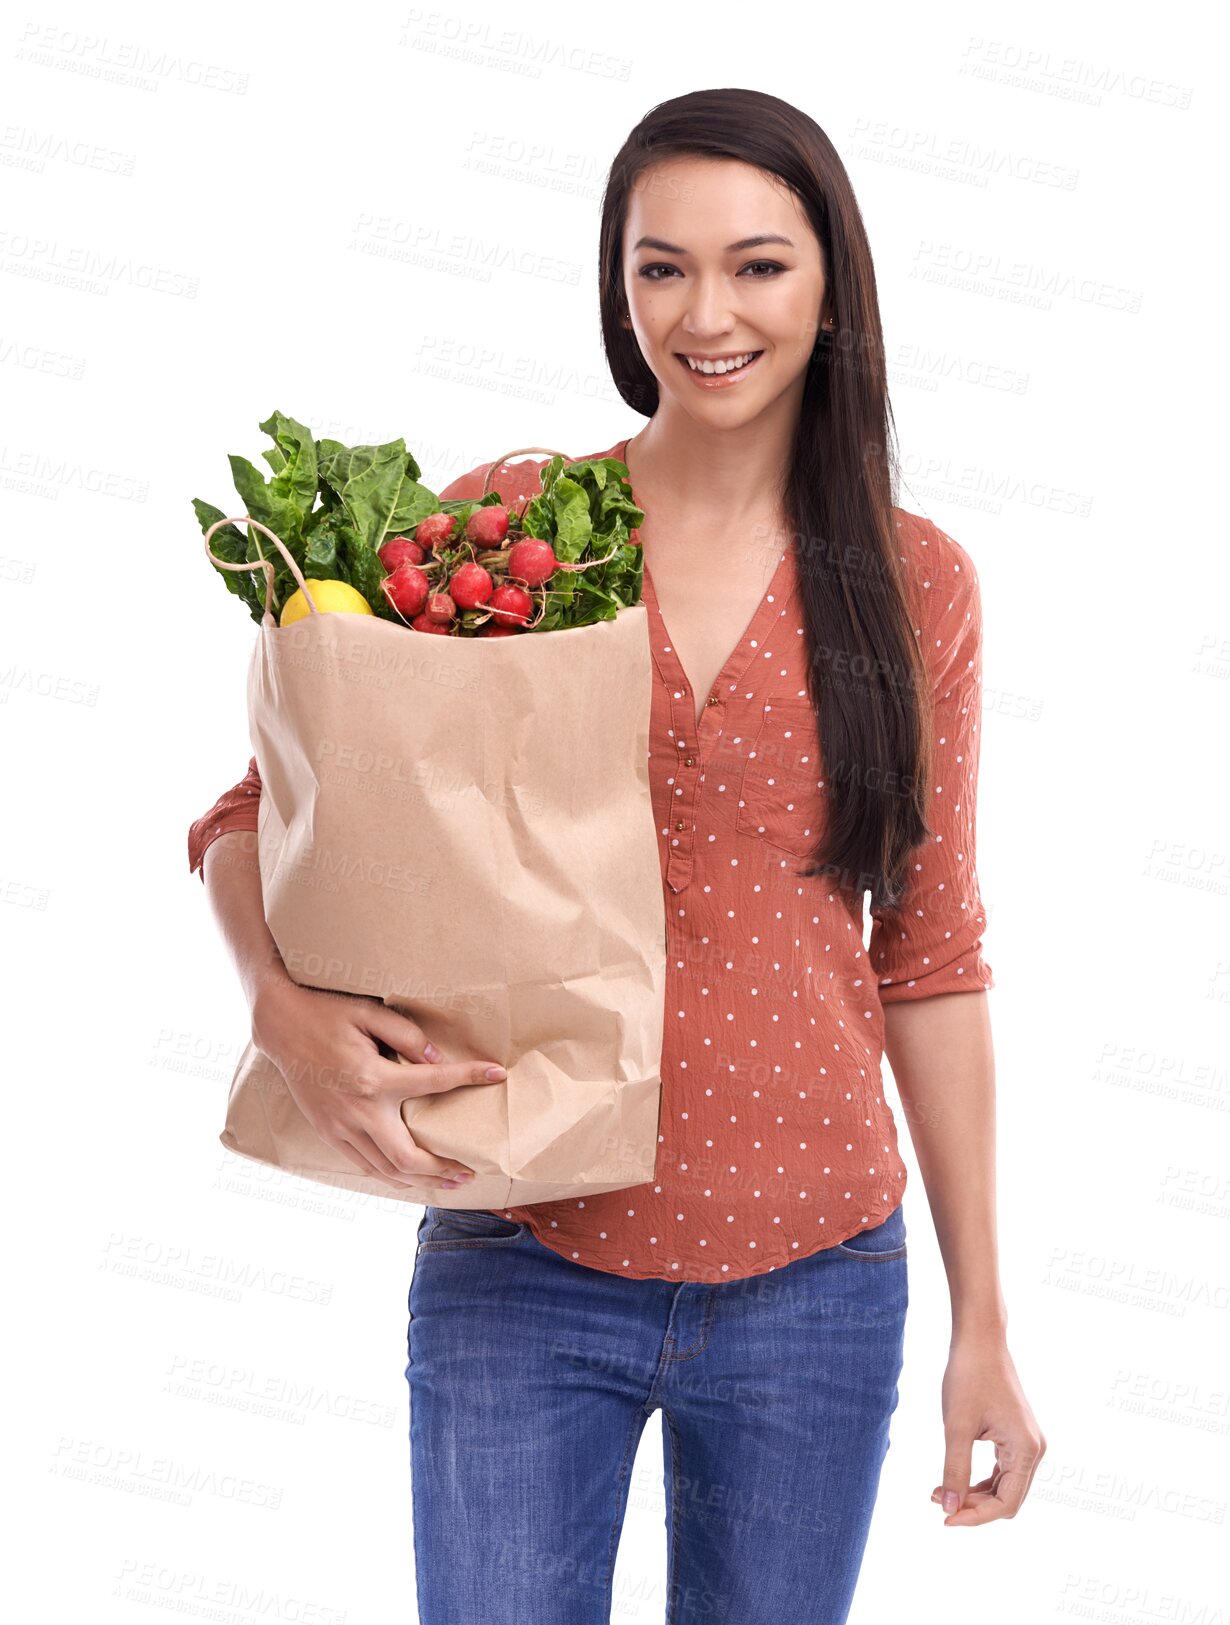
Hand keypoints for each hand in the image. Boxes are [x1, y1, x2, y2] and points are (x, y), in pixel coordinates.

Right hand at [251, 976, 506, 1191]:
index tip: (497, 1074)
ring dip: (419, 1180)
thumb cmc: (326, 1013)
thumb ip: (406, 1035)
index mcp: (374, 1077)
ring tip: (448, 1181)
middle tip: (469, 1171)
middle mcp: (358, 1111)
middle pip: (408, 1157)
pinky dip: (389, 1175)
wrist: (280, 1026)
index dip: (470, 1077)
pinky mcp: (327, 1132)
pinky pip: (362, 1164)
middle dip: (442, 1169)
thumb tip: (436, 1059)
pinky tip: (407, 1176)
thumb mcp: (368, 1012)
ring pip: (385, 1170)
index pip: (434, 1083)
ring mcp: (340, 1127)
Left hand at [931, 1330, 1046, 1525]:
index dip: (976, 1517)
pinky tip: (954, 1480)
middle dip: (974, 1507)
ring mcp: (1027, 1443)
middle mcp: (1034, 1450)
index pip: (1006, 1504)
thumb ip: (954, 1471)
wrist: (980, 1339)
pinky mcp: (1016, 1436)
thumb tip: (949, 1509)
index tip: (945, 1519)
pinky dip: (980, 1480)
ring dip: (975, 1495)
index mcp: (1026, 1449)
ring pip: (1004, 1487)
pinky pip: (1002, 1471)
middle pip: (1008, 1499)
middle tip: (938, 1503)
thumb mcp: (957, 1426)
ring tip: (939, 1492)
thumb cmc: (968, 1376)